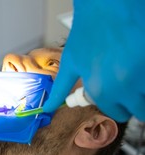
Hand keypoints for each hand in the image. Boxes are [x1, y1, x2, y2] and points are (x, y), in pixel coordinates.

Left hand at [43, 0, 144, 121]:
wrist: (107, 4)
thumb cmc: (87, 31)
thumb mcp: (70, 63)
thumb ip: (61, 91)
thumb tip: (48, 108)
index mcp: (101, 91)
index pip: (120, 114)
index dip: (119, 105)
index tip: (119, 96)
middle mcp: (124, 86)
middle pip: (141, 110)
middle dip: (136, 101)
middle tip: (130, 85)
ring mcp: (144, 73)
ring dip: (144, 88)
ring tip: (133, 70)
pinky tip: (140, 61)